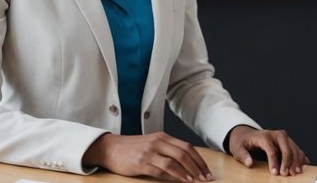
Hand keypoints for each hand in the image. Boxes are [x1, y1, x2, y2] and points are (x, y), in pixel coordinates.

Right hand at [82, 132, 211, 181]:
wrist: (110, 148)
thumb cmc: (133, 148)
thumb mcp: (153, 143)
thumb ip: (168, 150)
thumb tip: (187, 163)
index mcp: (163, 137)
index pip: (187, 147)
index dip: (199, 160)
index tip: (207, 171)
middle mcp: (158, 142)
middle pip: (184, 154)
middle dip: (197, 167)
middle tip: (205, 178)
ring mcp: (149, 152)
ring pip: (175, 162)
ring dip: (188, 173)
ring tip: (196, 181)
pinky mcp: (141, 162)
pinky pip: (161, 170)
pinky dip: (173, 176)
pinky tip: (181, 181)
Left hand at [227, 125, 307, 176]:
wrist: (246, 134)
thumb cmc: (242, 142)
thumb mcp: (237, 148)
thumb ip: (242, 155)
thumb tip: (249, 162)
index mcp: (263, 136)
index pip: (271, 150)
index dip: (274, 162)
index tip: (275, 173)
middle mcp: (275, 134)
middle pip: (286, 147)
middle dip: (288, 161)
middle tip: (286, 174)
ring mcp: (283, 137)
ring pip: (294, 147)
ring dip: (296, 160)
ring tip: (295, 172)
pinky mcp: (287, 141)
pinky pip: (297, 148)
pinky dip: (301, 157)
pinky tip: (302, 165)